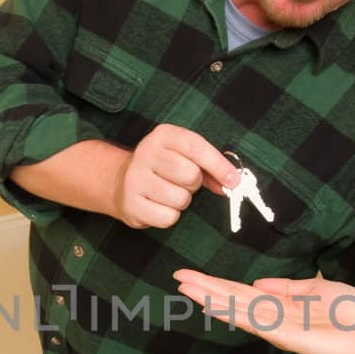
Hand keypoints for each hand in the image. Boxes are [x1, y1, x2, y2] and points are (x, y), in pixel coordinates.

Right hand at [114, 125, 239, 228]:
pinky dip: (169, 216)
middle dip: (193, 184)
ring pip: (180, 199)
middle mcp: (145, 153)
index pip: (196, 147)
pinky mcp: (131, 204)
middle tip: (182, 182)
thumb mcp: (184, 157)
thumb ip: (209, 167)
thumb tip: (231, 182)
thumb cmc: (163, 168)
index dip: (218, 165)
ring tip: (168, 193)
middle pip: (190, 175)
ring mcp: (135, 179)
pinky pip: (167, 217)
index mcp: (163, 136)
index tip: (234, 181)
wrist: (120, 181)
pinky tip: (159, 205)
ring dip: (181, 201)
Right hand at [173, 270, 354, 353]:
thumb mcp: (319, 289)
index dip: (218, 283)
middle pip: (233, 299)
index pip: (242, 292)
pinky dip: (233, 312)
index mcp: (280, 304)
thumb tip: (258, 282)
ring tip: (185, 287)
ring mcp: (276, 327)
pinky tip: (214, 304)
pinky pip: (254, 321)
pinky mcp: (284, 336)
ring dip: (211, 298)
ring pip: (237, 309)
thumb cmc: (351, 314)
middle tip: (177, 276)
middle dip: (206, 288)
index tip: (193, 274)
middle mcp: (272, 317)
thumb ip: (289, 286)